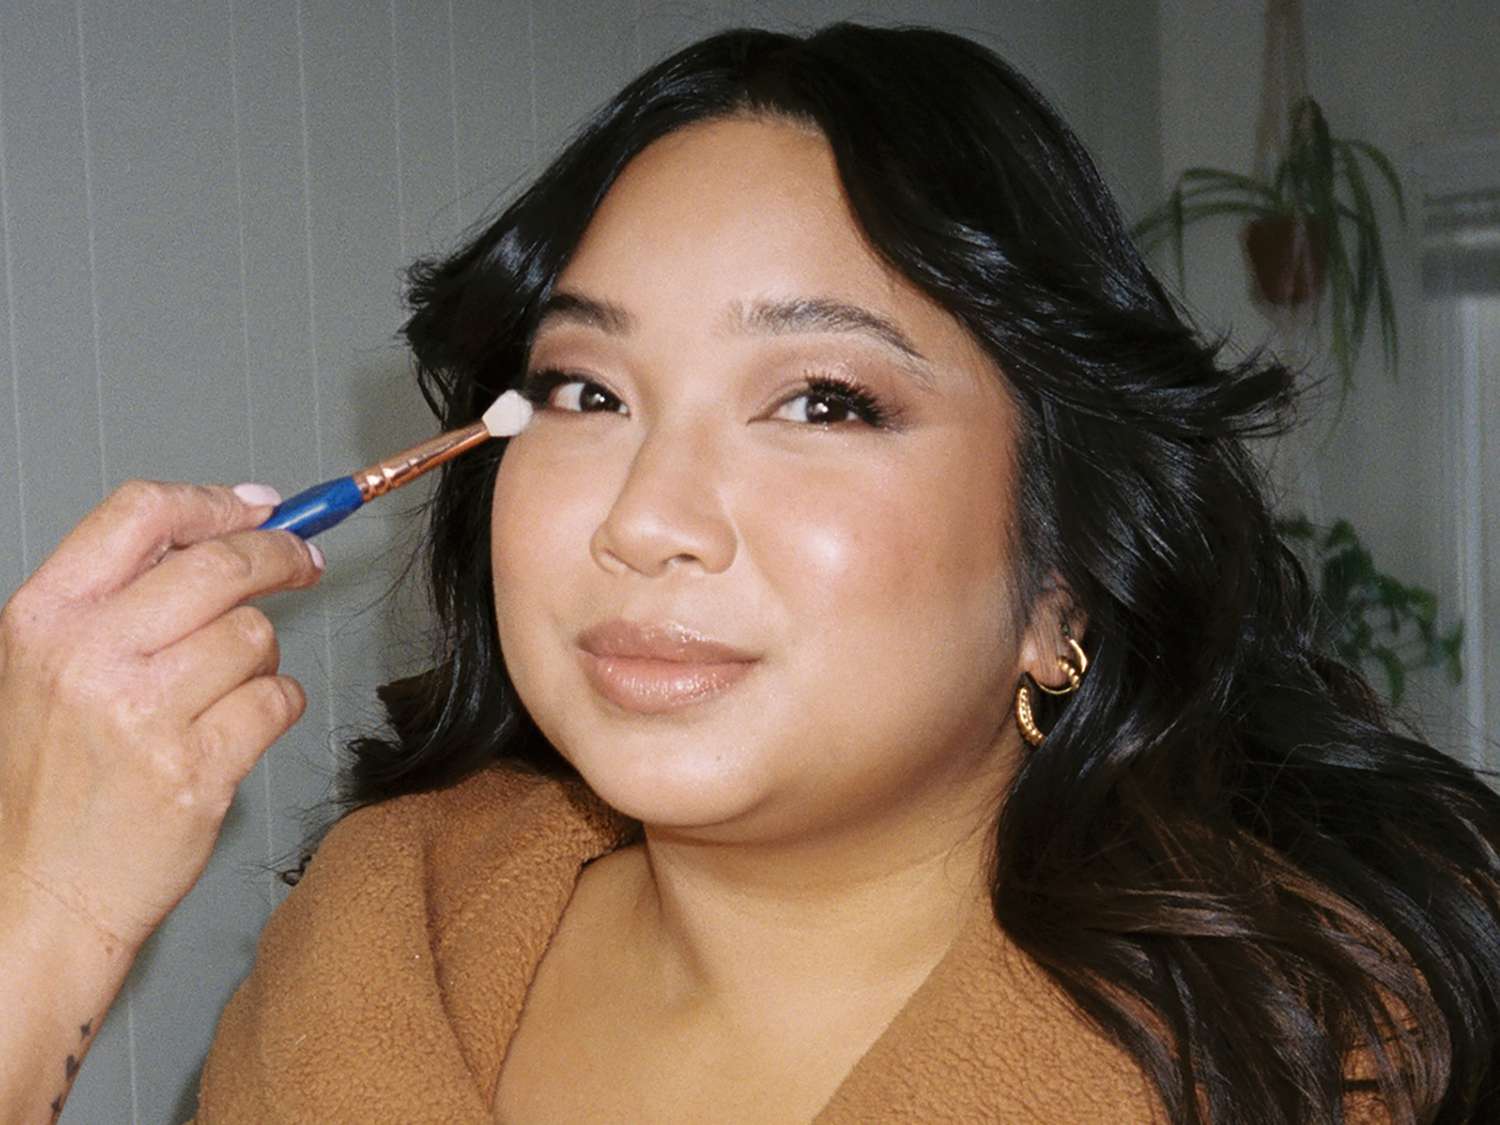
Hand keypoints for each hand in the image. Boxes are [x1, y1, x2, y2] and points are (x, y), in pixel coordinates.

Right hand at [0, 480, 322, 952]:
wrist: (38, 895)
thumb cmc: (52, 781)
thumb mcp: (50, 666)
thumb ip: (125, 596)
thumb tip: (230, 525)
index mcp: (46, 618)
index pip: (141, 513)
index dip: (216, 502)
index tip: (261, 507)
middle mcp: (90, 656)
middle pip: (221, 564)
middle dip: (280, 555)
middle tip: (303, 562)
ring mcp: (144, 714)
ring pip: (257, 635)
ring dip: (263, 655)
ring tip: (225, 689)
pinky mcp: (196, 767)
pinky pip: (278, 700)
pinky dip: (276, 706)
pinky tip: (238, 728)